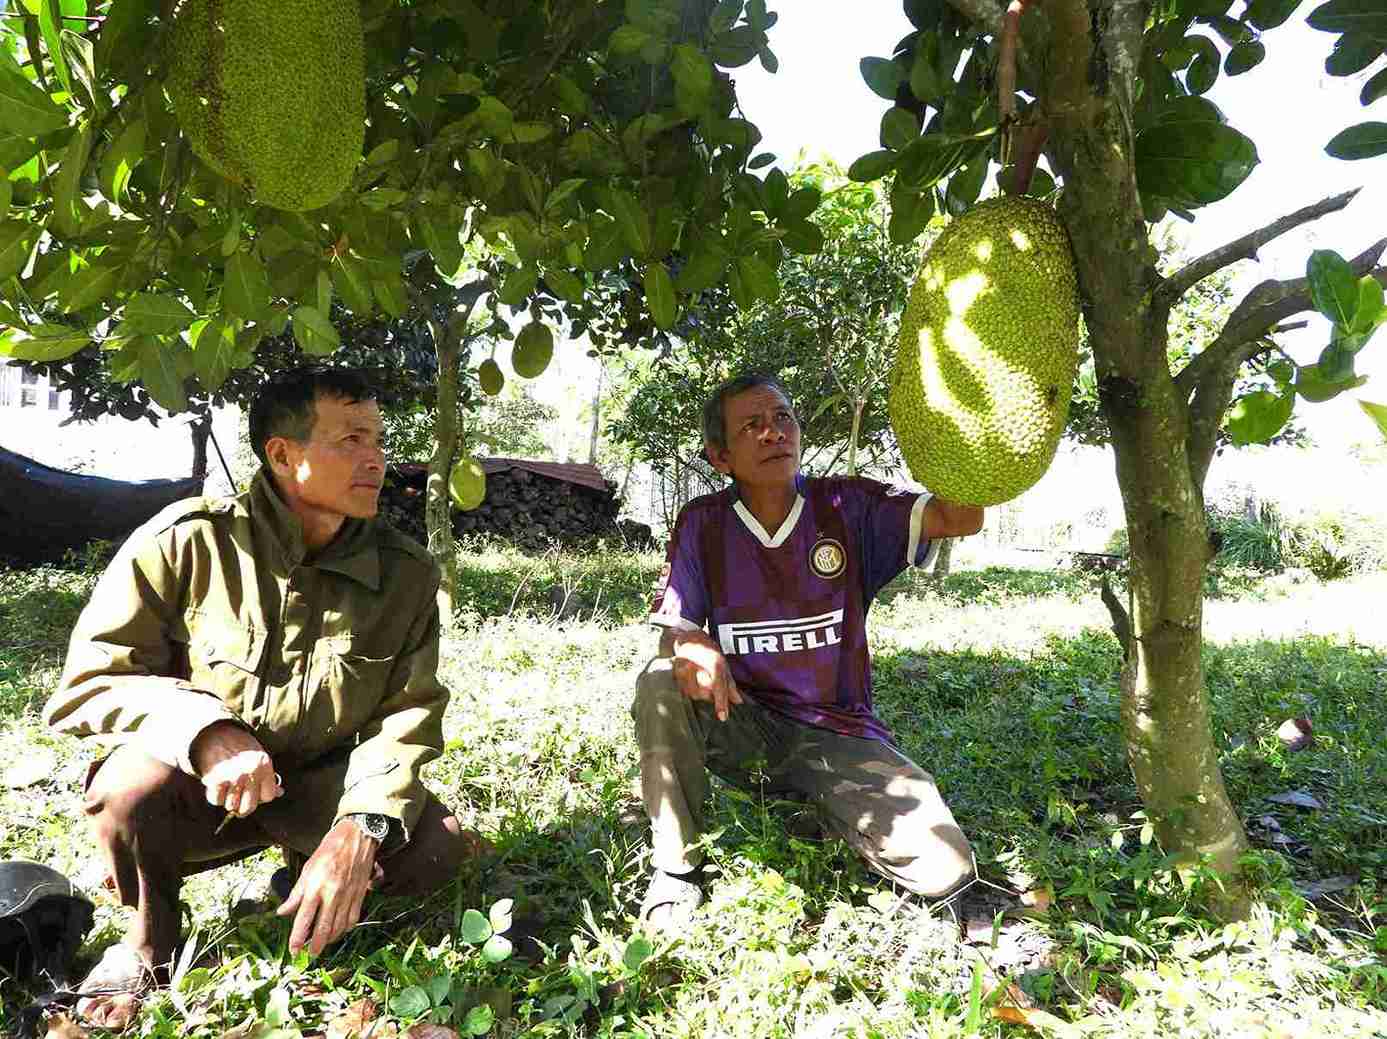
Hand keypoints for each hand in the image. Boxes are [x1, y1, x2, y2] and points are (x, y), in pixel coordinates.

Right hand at [190, 721, 280, 816]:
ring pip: (231, 806)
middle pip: (249, 807)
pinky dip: (215, 797)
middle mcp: (251, 772)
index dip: (260, 797)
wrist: (216, 733)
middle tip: (239, 800)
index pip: (268, 797)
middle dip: (243, 807)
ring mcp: (233, 776)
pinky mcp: (216, 779)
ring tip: (228, 789)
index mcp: (265, 765)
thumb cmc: (241, 748)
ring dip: (228, 801)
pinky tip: (218, 787)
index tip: (254, 792)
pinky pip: (216, 801)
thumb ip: (269, 776)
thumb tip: (280, 793)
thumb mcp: (260, 757)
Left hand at [276, 819, 380, 955]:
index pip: (304, 919)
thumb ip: (296, 893)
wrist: (358, 836)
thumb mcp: (307, 868)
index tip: (293, 950)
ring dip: (330, 939)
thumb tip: (283, 912)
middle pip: (324, 928)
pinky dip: (345, 929)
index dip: (298, 938)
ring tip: (322, 944)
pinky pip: (353, 919)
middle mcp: (332, 894)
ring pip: (340, 927)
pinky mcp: (360, 894)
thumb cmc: (330, 849)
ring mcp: (348, 895)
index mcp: (316, 887)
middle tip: (310, 955)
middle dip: (316, 946)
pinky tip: (339, 931)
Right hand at [671, 630, 742, 720]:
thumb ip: (731, 686)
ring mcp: (686, 669)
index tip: (723, 717)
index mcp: (715, 664)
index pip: (718, 687)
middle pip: (704, 694)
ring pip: (693, 694)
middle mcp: (700, 666)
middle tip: (710, 689)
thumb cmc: (710, 653)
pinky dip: (690, 690)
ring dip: (699, 694)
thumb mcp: (725, 666)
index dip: (721, 703)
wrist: (690, 640)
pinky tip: (692, 682)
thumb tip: (739, 702)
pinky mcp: (676, 673)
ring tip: (701, 683)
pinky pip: (684, 691)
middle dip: (709, 697)